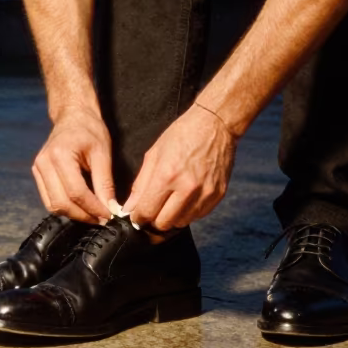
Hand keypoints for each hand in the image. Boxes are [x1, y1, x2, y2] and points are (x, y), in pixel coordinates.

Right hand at [31, 105, 115, 224]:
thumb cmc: (89, 130)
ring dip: (74, 214)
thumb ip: (105, 183)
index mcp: (60, 156)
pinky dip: (65, 207)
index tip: (109, 216)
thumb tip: (111, 209)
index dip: (93, 208)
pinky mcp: (37, 173)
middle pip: (61, 202)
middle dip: (83, 215)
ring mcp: (37, 169)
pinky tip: (81, 207)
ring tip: (93, 215)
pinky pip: (49, 199)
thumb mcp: (103, 154)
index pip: (76, 192)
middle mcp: (44, 164)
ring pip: (53, 205)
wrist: (72, 116)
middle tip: (102, 219)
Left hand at [124, 103, 237, 230]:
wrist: (215, 125)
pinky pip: (198, 216)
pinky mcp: (218, 195)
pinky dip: (188, 212)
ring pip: (181, 223)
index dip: (138, 217)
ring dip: (171, 218)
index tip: (136, 216)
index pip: (147, 212)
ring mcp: (205, 193)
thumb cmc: (182, 135)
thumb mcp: (153, 155)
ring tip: (169, 202)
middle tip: (152, 210)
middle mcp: (187, 188)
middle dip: (153, 220)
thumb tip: (130, 208)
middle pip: (164, 223)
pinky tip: (184, 198)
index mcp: (167, 175)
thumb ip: (140, 184)